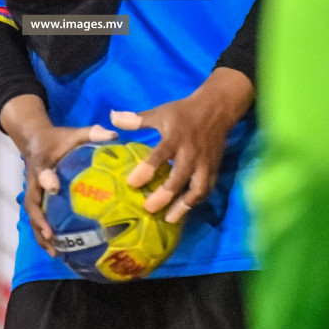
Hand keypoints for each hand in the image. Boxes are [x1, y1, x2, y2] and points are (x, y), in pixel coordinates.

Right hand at [0, 94, 116, 254]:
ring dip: (40, 235)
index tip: (55, 187)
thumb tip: (115, 136)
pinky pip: (37, 220)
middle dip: (39, 221)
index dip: (47, 179)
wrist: (34, 140)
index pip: (42, 171)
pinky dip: (44, 236)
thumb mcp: (73, 133)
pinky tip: (57, 250)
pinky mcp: (36, 201)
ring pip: (33, 217)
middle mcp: (34, 181)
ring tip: (54, 252)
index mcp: (41, 163)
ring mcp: (33, 193)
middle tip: (51, 235)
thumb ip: (92, 133)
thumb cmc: (57, 139)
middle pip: (32, 204)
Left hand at [110, 67, 254, 223]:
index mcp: (175, 138)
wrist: (217, 109)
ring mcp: (204, 163)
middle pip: (178, 178)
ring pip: (196, 189)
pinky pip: (207, 189)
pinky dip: (196, 202)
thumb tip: (112, 117)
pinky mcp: (213, 169)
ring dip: (183, 206)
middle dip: (163, 195)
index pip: (158, 156)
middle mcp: (190, 154)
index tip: (131, 184)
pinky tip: (185, 211)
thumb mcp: (160, 113)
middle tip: (148, 209)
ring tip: (169, 219)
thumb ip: (136, 120)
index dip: (145, 171)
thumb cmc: (183, 112)